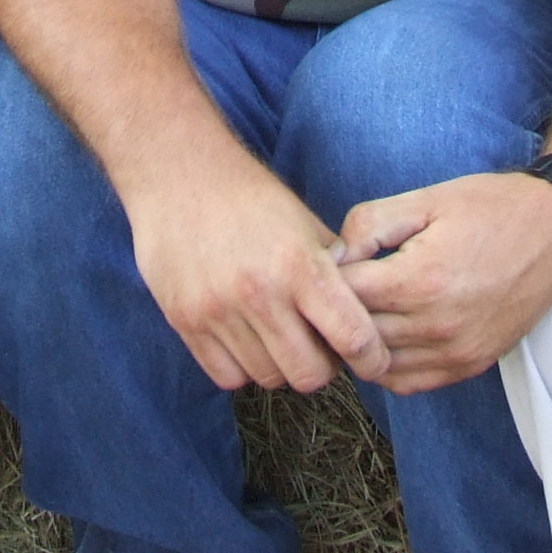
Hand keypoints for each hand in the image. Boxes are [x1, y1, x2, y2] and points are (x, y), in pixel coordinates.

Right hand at [125, 155, 391, 394]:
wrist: (179, 173)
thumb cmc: (251, 198)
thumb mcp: (306, 224)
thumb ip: (337, 271)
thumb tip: (365, 316)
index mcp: (300, 264)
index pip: (352, 337)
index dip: (371, 358)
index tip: (372, 360)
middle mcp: (259, 292)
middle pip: (309, 375)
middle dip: (322, 366)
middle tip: (318, 345)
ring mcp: (217, 310)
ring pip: (268, 378)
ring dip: (280, 364)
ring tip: (277, 333)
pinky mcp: (184, 320)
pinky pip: (227, 377)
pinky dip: (242, 366)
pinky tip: (245, 337)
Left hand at [334, 171, 551, 393]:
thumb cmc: (491, 209)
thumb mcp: (425, 199)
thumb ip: (369, 224)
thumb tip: (333, 256)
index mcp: (419, 279)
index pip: (343, 296)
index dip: (327, 278)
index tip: (329, 265)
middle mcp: (435, 325)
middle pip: (355, 335)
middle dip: (338, 313)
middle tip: (336, 291)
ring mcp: (455, 352)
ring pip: (377, 367)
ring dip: (361, 344)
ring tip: (362, 313)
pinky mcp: (471, 365)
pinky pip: (409, 383)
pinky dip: (389, 366)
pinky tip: (388, 336)